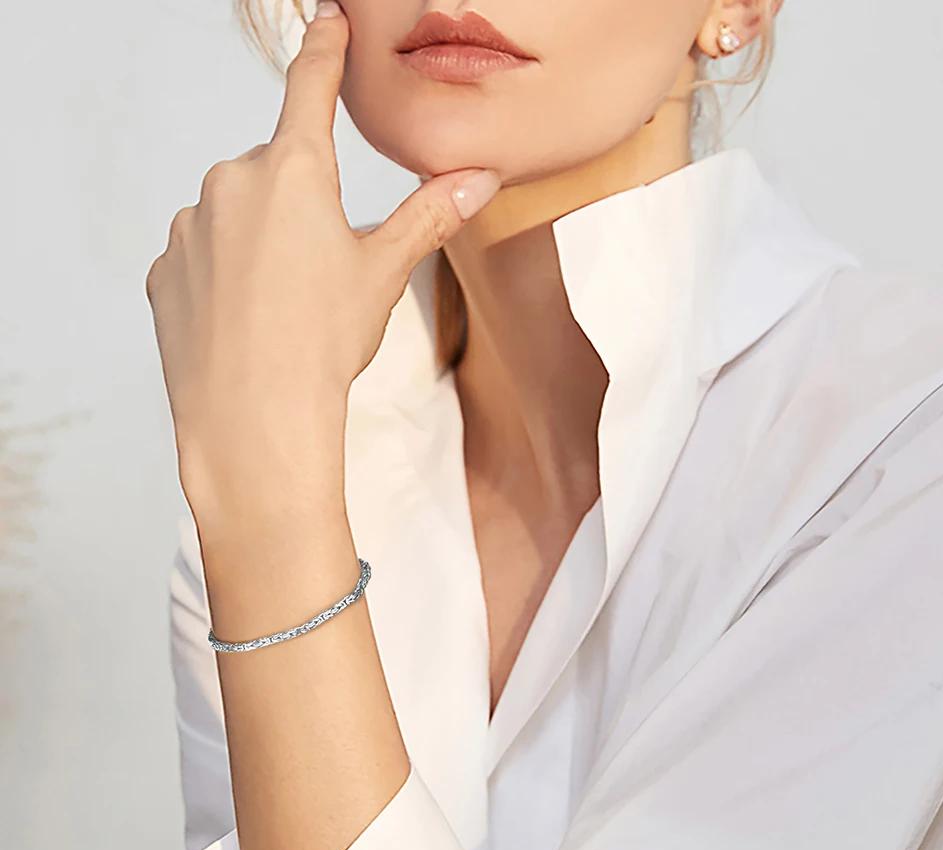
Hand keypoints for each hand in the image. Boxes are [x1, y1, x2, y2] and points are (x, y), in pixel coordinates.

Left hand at [145, 0, 499, 522]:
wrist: (253, 418)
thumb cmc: (320, 345)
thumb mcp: (383, 273)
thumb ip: (428, 216)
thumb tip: (479, 179)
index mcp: (293, 171)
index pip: (310, 89)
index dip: (324, 52)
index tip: (327, 20)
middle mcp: (230, 182)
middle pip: (276, 175)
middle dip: (300, 210)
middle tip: (322, 274)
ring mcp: (189, 227)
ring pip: (236, 218)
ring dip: (259, 246)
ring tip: (284, 309)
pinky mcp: (164, 272)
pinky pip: (201, 258)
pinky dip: (223, 279)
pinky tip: (246, 323)